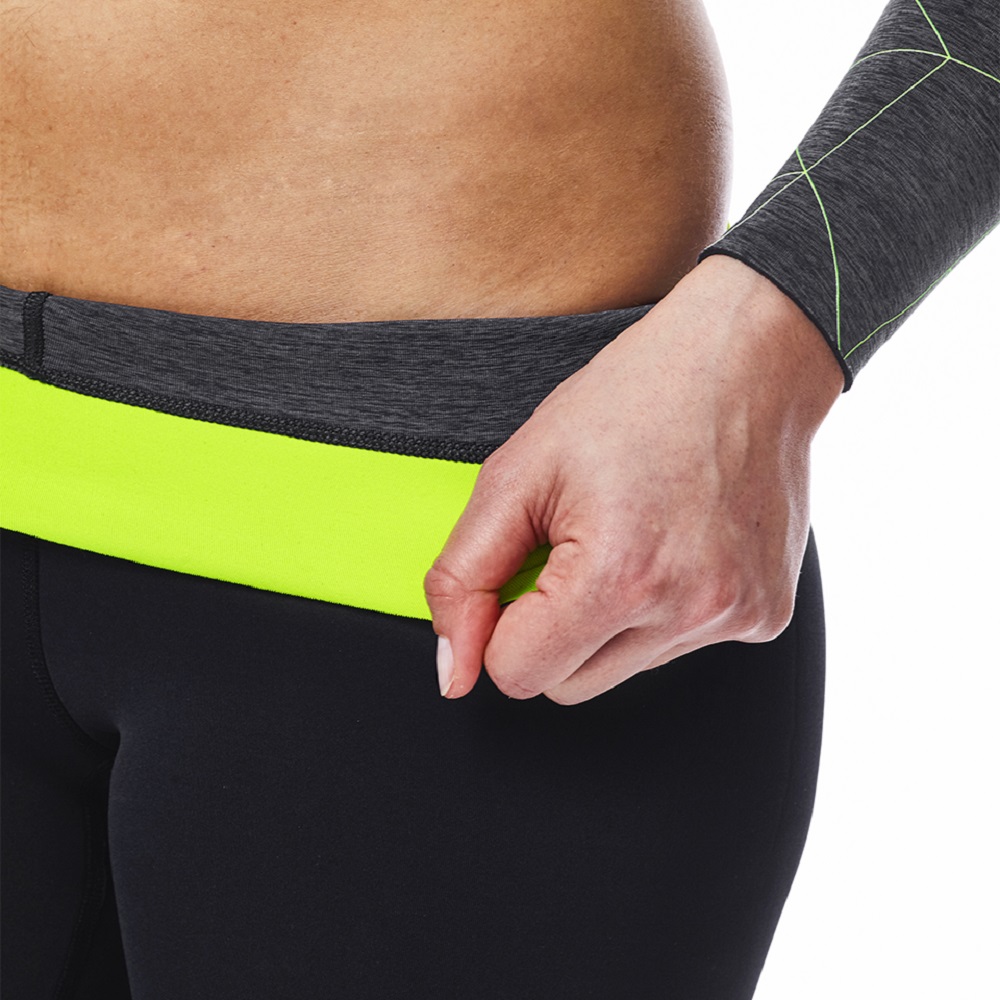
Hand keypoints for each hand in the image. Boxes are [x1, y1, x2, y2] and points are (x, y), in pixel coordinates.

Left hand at [423, 254, 843, 704]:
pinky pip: (677, 646)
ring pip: (621, 670)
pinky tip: (675, 543)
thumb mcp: (517, 472)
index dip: (501, 623)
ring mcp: (735, 617)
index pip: (517, 674)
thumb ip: (464, 577)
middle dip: (551, 630)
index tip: (523, 568)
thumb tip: (452, 671)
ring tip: (631, 534)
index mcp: (618, 577)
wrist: (748, 356)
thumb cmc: (633, 398)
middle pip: (567, 686)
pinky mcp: (766, 614)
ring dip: (607, 619)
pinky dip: (661, 609)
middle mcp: (686, 611)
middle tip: (575, 546)